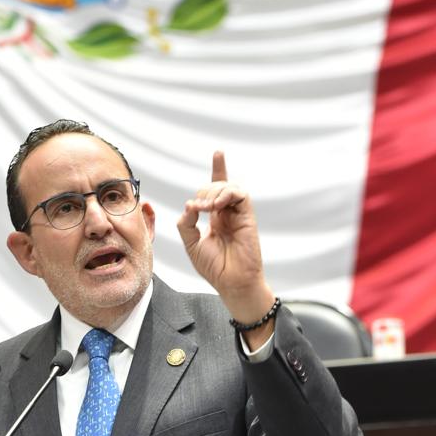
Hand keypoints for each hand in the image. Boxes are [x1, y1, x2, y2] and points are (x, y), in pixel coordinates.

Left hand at [177, 152, 275, 345]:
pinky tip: (217, 206)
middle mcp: (228, 213)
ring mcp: (239, 214)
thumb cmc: (214, 267)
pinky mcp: (248, 217)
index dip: (218, 169)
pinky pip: (240, 194)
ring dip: (214, 191)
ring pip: (230, 186)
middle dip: (204, 190)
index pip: (217, 188)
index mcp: (217, 217)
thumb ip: (186, 223)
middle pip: (217, 186)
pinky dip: (227, 194)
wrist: (232, 282)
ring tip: (207, 208)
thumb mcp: (191, 244)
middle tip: (198, 208)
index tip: (219, 153)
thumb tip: (190, 204)